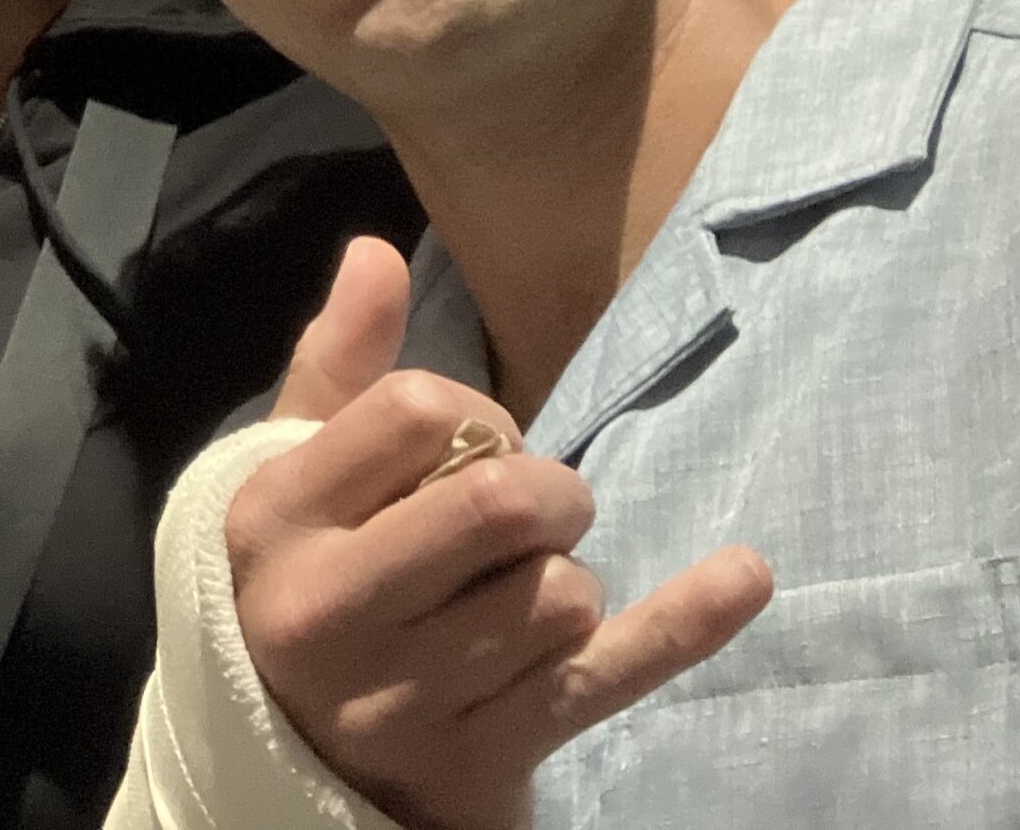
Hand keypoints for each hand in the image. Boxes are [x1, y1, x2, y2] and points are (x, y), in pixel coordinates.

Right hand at [224, 239, 771, 829]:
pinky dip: (686, 623)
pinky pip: (609, 677)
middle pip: (499, 502)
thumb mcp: (296, 476)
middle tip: (534, 509)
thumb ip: (338, 365)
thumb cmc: (314, 584)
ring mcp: (402, 698)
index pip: (417, 412)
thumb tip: (377, 253)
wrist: (298, 765)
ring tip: (517, 593)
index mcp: (276, 518)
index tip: (462, 448)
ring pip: (561, 595)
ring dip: (567, 578)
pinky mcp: (480, 762)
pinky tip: (743, 575)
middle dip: (547, 490)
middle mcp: (324, 611)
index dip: (470, 412)